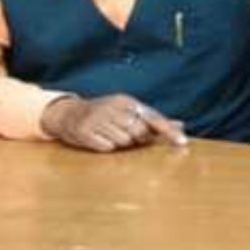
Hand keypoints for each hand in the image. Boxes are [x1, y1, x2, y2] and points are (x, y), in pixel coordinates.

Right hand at [41, 94, 184, 151]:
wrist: (67, 114)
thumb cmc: (105, 115)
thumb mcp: (128, 111)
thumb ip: (153, 120)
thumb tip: (181, 125)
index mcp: (126, 101)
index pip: (153, 117)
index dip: (168, 130)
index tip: (183, 142)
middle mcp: (113, 107)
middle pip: (139, 133)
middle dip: (136, 139)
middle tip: (124, 133)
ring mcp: (97, 118)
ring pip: (123, 142)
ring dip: (119, 143)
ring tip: (108, 134)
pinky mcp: (84, 131)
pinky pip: (106, 147)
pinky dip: (105, 147)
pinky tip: (97, 138)